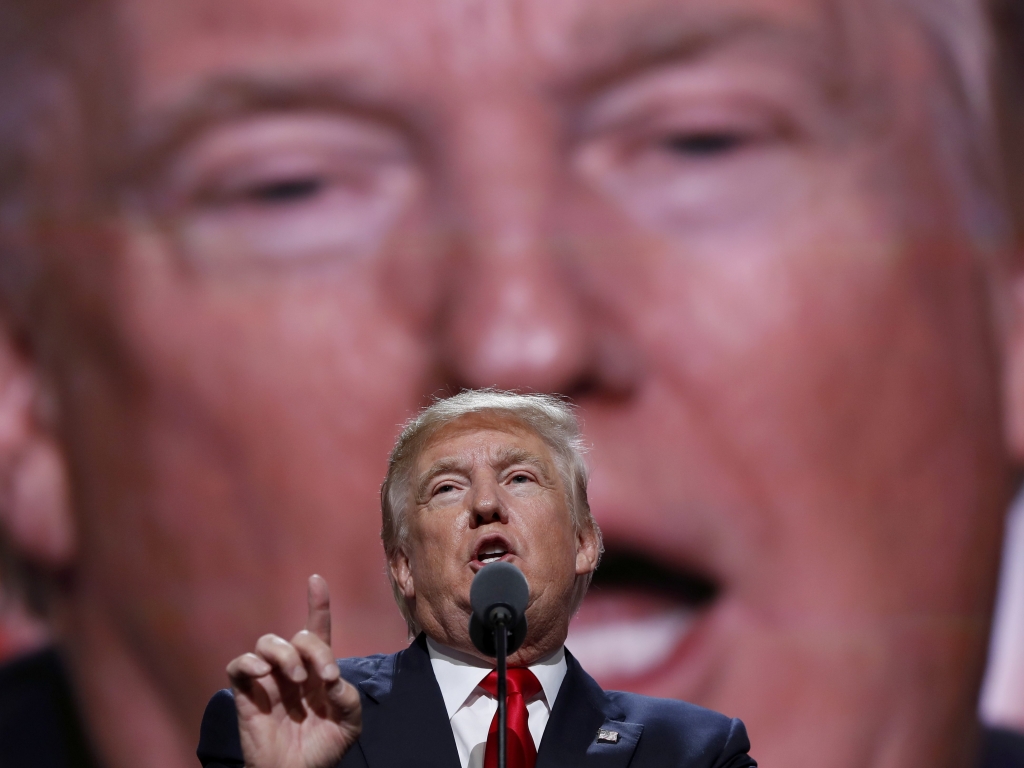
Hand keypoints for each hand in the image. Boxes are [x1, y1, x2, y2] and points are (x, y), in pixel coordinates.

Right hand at [226, 575, 361, 767]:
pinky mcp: (247, 694)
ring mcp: (269, 680)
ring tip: (296, 680)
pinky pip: (238, 665)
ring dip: (284, 654)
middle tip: (325, 676)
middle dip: (314, 650)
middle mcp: (293, 669)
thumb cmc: (323, 748)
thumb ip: (348, 698)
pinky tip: (264, 673)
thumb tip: (332, 679)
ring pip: (267, 642)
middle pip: (298, 636)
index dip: (317, 604)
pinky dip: (249, 662)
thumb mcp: (349, 723)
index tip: (316, 580)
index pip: (317, 630)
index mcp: (318, 671)